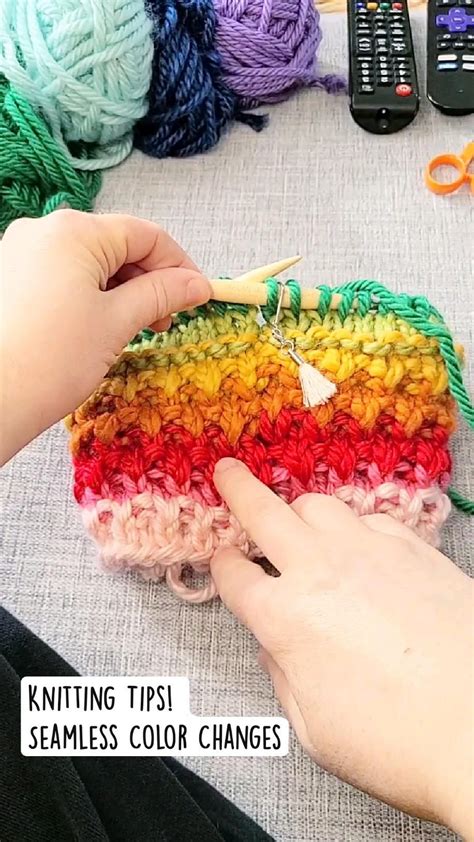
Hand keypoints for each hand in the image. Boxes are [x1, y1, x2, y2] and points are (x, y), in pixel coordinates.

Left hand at [0, 211, 209, 462]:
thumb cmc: (48, 362)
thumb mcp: (117, 323)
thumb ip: (162, 295)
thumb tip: (197, 284)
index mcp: (73, 231)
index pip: (146, 234)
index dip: (179, 266)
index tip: (197, 297)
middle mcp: (43, 231)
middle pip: (117, 245)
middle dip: (149, 281)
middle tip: (166, 322)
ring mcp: (20, 253)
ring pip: (90, 262)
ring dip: (121, 291)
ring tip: (132, 330)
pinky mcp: (10, 278)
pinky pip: (63, 276)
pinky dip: (90, 297)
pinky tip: (97, 329)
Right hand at [211, 459, 473, 838]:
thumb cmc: (400, 744)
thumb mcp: (316, 731)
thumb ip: (284, 679)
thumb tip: (276, 650)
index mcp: (284, 619)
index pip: (234, 576)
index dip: (223, 566)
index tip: (224, 562)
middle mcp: (319, 571)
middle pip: (264, 513)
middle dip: (238, 488)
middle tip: (228, 472)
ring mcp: (368, 552)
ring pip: (318, 505)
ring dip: (299, 510)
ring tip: (300, 523)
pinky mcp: (412, 548)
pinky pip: (369, 518)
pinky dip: (353, 525)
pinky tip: (358, 545)